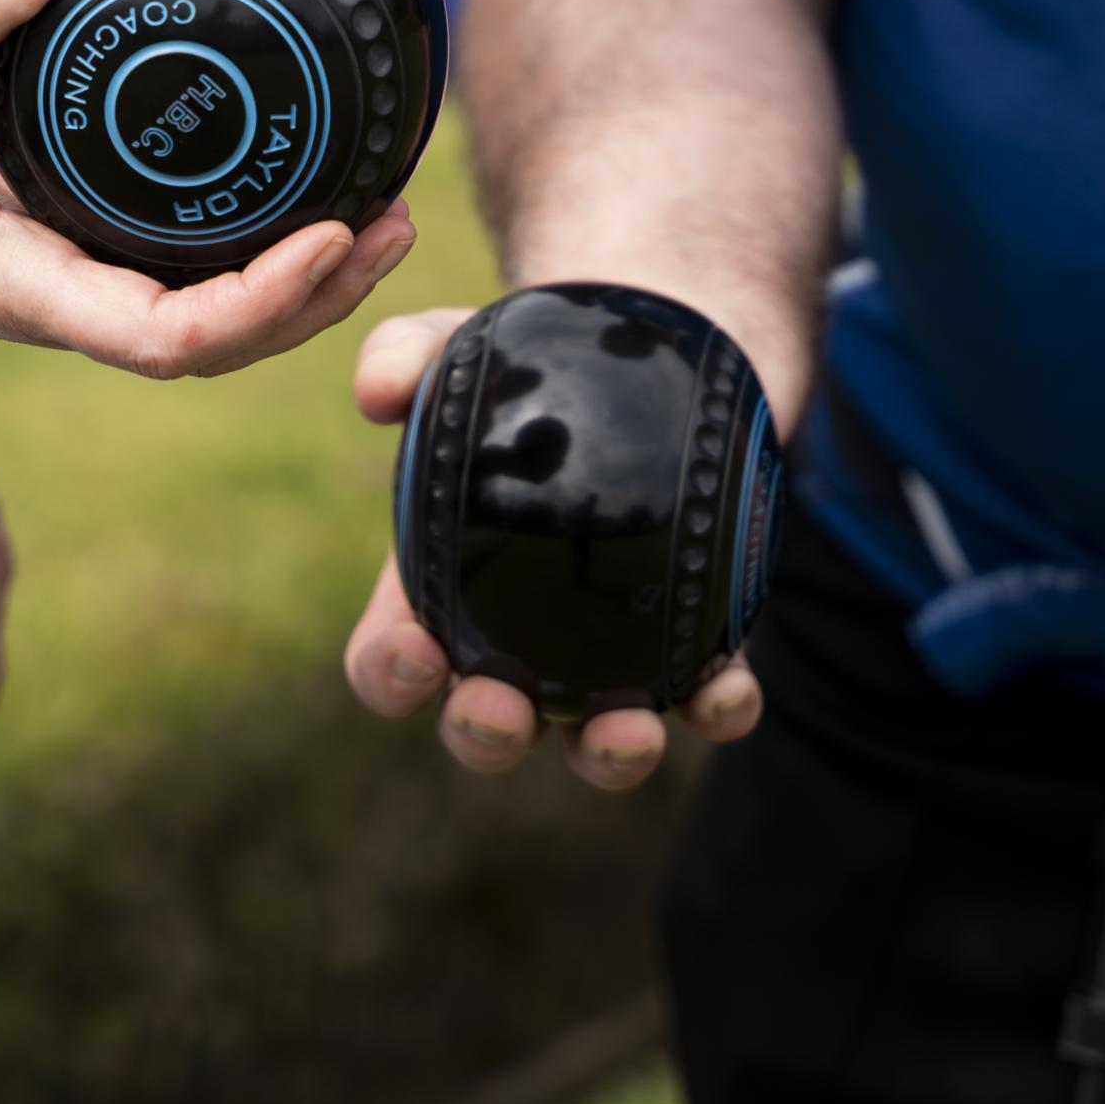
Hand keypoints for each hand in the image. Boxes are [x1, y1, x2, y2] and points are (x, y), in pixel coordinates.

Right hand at [0, 0, 414, 376]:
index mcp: (15, 285)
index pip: (158, 338)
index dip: (255, 304)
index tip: (328, 238)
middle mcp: (57, 300)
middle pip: (212, 345)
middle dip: (312, 302)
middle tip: (392, 222)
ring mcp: (71, 278)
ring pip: (206, 317)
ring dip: (301, 283)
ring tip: (384, 216)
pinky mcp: (77, 241)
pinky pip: (182, 266)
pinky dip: (254, 243)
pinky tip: (302, 183)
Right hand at [341, 305, 763, 790]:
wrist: (660, 352)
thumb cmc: (540, 365)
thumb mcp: (470, 347)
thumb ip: (408, 351)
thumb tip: (376, 390)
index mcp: (445, 587)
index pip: (394, 659)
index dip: (392, 675)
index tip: (415, 649)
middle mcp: (520, 642)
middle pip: (486, 726)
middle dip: (486, 735)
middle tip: (501, 710)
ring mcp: (610, 653)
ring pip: (596, 740)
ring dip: (608, 756)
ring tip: (628, 730)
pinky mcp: (697, 641)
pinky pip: (706, 701)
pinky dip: (717, 708)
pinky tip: (728, 688)